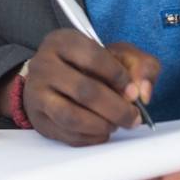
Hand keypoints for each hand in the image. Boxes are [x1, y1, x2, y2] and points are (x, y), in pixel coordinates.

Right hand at [23, 29, 161, 145]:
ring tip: (116, 124)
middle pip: (84, 91)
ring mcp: (37, 93)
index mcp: (63, 42)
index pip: (93, 57)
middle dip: (116, 109)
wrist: (52, 79)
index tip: (133, 91)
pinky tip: (102, 130)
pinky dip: (90, 137)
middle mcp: (43, 65)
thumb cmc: (88, 66)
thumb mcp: (117, 54)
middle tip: (133, 117)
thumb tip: (142, 92)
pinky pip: (66, 134)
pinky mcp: (38, 118)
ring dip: (102, 125)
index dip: (119, 76)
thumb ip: (140, 65)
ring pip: (72, 116)